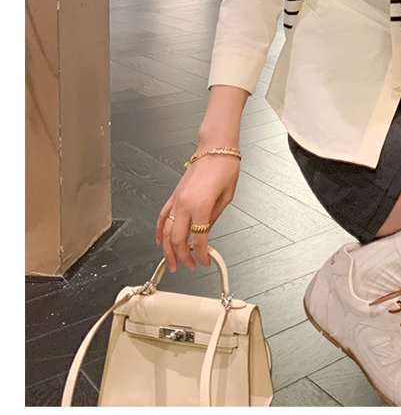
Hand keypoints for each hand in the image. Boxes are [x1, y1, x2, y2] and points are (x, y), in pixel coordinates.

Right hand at [156, 154, 240, 271]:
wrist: (216, 148)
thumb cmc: (225, 167)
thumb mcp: (227, 197)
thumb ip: (214, 218)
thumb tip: (206, 233)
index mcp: (201, 205)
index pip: (198, 239)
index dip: (201, 254)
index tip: (205, 261)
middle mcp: (185, 203)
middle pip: (177, 239)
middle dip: (181, 257)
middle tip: (187, 266)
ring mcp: (177, 199)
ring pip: (166, 230)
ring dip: (167, 249)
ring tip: (171, 262)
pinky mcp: (174, 195)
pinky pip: (163, 216)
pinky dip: (159, 230)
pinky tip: (159, 240)